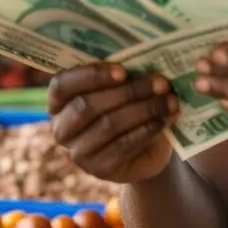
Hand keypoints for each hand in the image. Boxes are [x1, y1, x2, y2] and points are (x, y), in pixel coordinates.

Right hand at [48, 63, 178, 183]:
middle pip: (88, 106)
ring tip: (169, 100)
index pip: (62, 86)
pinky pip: (123, 146)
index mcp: (58, 101)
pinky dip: (146, 130)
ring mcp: (78, 152)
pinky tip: (164, 119)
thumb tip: (146, 58)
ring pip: (108, 125)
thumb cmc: (127, 107)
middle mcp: (62, 128)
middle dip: (128, 92)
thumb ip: (122, 74)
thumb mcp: (120, 88)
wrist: (142, 151)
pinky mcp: (99, 169)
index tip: (123, 70)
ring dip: (143, 110)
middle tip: (160, 82)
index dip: (91, 76)